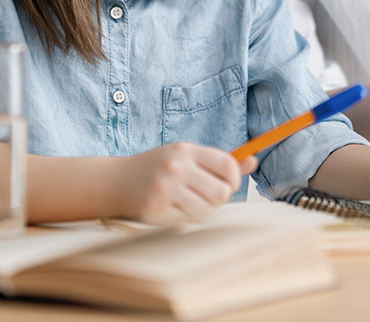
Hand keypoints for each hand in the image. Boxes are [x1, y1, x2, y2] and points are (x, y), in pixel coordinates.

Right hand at [114, 143, 256, 224]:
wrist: (116, 181)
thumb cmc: (158, 168)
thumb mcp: (185, 156)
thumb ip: (218, 161)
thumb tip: (253, 160)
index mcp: (185, 150)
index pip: (227, 165)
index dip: (235, 178)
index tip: (228, 182)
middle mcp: (176, 167)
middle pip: (221, 192)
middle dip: (219, 197)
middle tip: (208, 194)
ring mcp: (165, 189)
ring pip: (206, 209)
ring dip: (203, 209)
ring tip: (189, 200)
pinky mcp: (157, 209)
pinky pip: (188, 220)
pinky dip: (186, 216)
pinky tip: (174, 206)